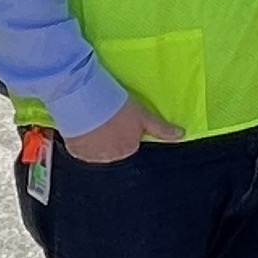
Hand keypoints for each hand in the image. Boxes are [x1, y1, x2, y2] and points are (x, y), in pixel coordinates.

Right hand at [62, 101, 183, 163]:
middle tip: (106, 118)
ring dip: (95, 140)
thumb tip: (181, 135)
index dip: (125, 130)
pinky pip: (79, 149)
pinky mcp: (76, 151)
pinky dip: (80, 141)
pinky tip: (81, 126)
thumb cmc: (117, 106)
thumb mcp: (143, 115)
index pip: (130, 144)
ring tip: (92, 120)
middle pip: (113, 149)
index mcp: (128, 149)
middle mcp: (112, 157)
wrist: (87, 100)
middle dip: (111, 137)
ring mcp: (92, 156)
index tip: (119, 118)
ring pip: (96, 150)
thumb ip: (161, 129)